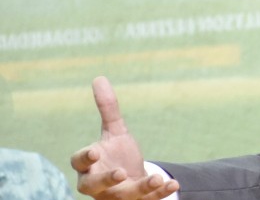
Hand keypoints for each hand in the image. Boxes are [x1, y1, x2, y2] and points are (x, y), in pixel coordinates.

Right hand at [71, 76, 179, 198]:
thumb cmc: (116, 155)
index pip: (79, 162)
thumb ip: (108, 109)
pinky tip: (174, 184)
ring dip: (140, 188)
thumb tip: (99, 77)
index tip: (96, 152)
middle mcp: (97, 185)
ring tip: (156, 178)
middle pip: (94, 186)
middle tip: (120, 173)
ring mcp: (116, 196)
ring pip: (125, 196)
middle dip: (107, 180)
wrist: (131, 181)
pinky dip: (160, 193)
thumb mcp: (115, 131)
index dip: (85, 157)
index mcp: (88, 166)